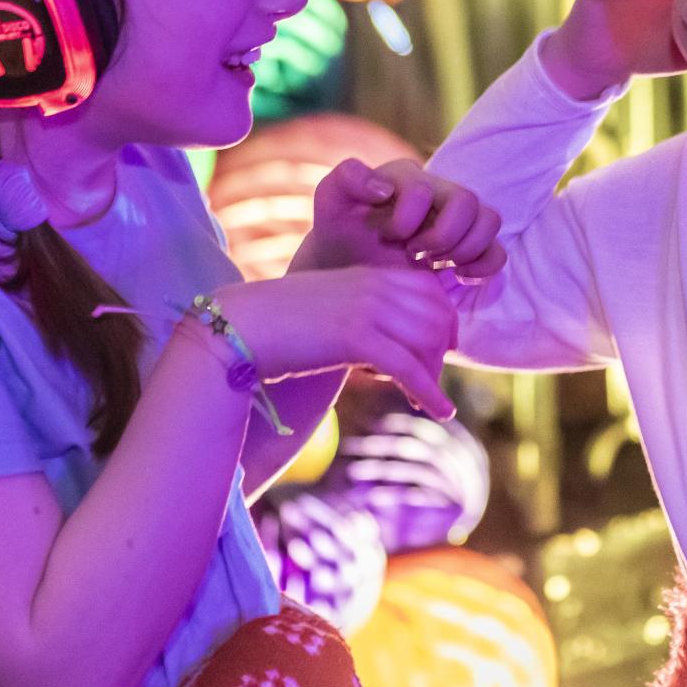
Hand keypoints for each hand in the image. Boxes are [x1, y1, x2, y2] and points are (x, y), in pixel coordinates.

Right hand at [213, 269, 457, 417]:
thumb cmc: (280, 323)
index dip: (445, 320)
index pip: (432, 289)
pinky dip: (431, 392)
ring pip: (429, 342)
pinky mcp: (357, 337)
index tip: (441, 348)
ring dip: (435, 376)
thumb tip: (382, 342)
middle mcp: (376, 285)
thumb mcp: (331, 306)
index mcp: (370, 274)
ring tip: (432, 402)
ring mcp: (368, 308)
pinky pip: (409, 367)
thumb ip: (361, 313)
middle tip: (431, 379)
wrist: (241, 326)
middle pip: (439, 316)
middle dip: (441, 352)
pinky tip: (441, 412)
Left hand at [303, 158, 506, 278]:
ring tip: (435, 265)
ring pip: (490, 220)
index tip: (388, 237)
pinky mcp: (469, 249)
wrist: (349, 267)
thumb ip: (346, 179)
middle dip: (443, 235)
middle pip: (468, 201)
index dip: (407, 219)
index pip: (425, 189)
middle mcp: (439, 192)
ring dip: (465, 249)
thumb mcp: (330, 202)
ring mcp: (458, 221)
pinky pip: (498, 253)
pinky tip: (456, 276)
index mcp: (408, 177)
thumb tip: (385, 189)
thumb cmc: (340, 232)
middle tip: (415, 253)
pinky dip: (484, 266)